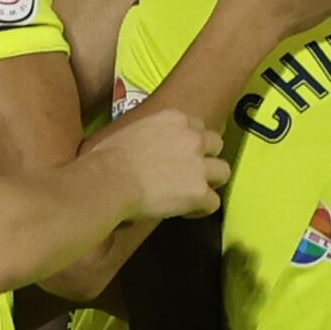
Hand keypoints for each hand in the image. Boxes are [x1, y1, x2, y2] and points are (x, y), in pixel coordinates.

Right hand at [91, 109, 228, 220]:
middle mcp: (192, 136)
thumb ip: (150, 135)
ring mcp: (199, 164)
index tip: (178, 155)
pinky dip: (201, 208)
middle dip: (206, 158)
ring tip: (193, 193)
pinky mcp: (200, 190)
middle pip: (216, 144)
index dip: (190, 142)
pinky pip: (214, 202)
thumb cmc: (107, 157)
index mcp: (175, 118)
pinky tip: (186, 211)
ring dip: (210, 182)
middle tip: (190, 173)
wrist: (108, 180)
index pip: (196, 126)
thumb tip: (143, 150)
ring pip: (223, 171)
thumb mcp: (132, 131)